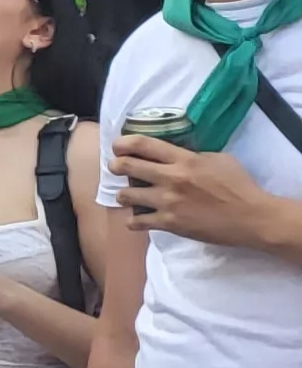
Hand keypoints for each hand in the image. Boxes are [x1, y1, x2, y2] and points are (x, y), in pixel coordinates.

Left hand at [114, 135, 300, 250]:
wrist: (252, 218)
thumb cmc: (240, 186)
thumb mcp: (218, 159)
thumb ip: (193, 154)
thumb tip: (175, 155)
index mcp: (184, 159)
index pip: (143, 144)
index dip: (123, 143)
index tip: (118, 147)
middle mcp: (171, 178)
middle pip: (126, 166)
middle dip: (116, 165)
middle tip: (117, 168)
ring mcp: (168, 202)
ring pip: (126, 195)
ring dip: (124, 195)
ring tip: (129, 196)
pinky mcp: (169, 223)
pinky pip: (137, 222)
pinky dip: (134, 221)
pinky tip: (137, 220)